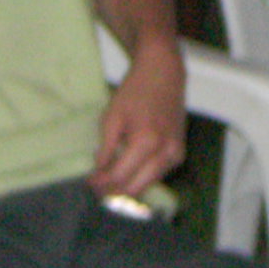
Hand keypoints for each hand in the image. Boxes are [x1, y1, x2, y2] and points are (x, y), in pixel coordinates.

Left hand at [88, 35, 188, 199]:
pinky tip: (128, 171)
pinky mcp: (179, 154)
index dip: (101, 184)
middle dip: (113, 192)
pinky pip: (157, 176)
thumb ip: (105, 149)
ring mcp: (175, 155)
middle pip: (135, 188)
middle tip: (97, 188)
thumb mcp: (112, 117)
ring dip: (127, 187)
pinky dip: (141, 178)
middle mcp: (165, 153)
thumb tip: (99, 173)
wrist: (164, 74)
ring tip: (109, 181)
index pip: (119, 176)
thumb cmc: (135, 91)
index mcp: (146, 142)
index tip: (88, 183)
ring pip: (147, 186)